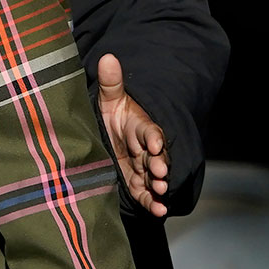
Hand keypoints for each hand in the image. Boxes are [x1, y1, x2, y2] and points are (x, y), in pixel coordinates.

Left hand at [96, 53, 169, 217]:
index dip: (152, 137)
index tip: (154, 143)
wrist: (108, 132)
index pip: (149, 130)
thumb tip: (108, 57)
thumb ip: (110, 82)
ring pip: (152, 176)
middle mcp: (144, 148)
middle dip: (159, 165)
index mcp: (139, 126)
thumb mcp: (110, 98)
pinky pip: (145, 193)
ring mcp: (141, 166)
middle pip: (155, 157)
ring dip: (157, 186)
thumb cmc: (112, 114)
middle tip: (160, 172)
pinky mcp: (135, 181)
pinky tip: (158, 210)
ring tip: (160, 193)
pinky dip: (152, 202)